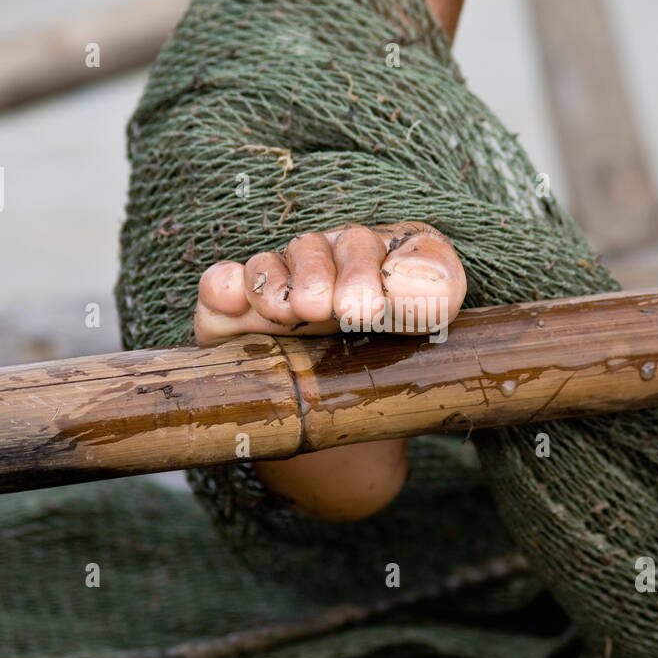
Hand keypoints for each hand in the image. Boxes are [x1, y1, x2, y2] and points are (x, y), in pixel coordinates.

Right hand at [194, 221, 466, 520]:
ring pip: (268, 267)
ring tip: (288, 311)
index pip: (369, 245)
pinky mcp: (234, 313)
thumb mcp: (430, 319)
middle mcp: (322, 262)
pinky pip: (221, 286)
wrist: (349, 412)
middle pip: (313, 249)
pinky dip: (223, 286)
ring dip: (274, 285)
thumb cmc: (396, 353)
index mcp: (374, 255)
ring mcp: (276, 287)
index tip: (368, 309)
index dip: (365, 271)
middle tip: (327, 310)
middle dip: (318, 277)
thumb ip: (435, 293)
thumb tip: (416, 284)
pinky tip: (231, 296)